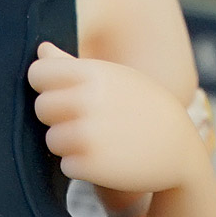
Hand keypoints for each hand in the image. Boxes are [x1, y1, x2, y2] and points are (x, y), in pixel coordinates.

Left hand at [28, 42, 195, 193]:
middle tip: (83, 120)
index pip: (39, 73)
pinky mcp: (88, 165)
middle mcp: (87, 102)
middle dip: (56, 117)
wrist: (176, 148)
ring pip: (51, 139)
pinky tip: (103, 158)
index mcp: (92, 74)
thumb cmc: (140, 108)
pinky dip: (80, 166)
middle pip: (42, 108)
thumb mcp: (114, 78)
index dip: (45, 85)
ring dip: (68, 144)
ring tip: (97, 140)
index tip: (59, 92)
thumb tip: (41, 50)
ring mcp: (86, 136)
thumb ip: (72, 66)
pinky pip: (66, 165)